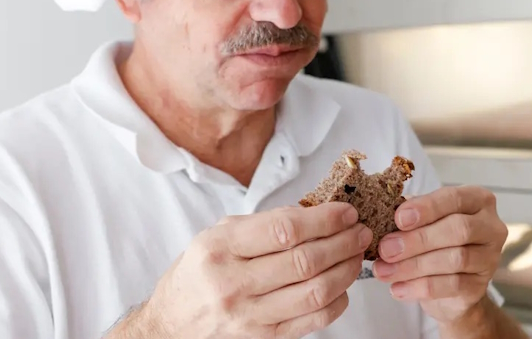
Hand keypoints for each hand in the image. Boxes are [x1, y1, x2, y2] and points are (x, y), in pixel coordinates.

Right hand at [132, 203, 371, 338]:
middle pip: (305, 261)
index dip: (324, 220)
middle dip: (342, 243)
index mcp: (221, 248)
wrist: (172, 321)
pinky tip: (342, 286)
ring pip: (314, 292)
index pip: (285, 230)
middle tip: (360, 231)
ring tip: (355, 254)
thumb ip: (265, 223)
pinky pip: (312, 321)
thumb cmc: (200, 271)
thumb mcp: (219, 234)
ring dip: (345, 270)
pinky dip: (336, 301)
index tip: (346, 212)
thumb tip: (316, 211)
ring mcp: (248, 316)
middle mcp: (232, 283)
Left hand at [371, 186, 507, 323]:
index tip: (399, 218)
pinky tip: (398, 288)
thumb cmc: (435, 241)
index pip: (454, 198)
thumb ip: (410, 215)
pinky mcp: (480, 286)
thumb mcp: (424, 221)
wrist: (449, 287)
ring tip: (384, 271)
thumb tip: (386, 214)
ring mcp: (489, 258)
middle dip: (418, 240)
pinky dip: (420, 287)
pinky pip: (451, 285)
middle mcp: (490, 227)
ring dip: (414, 266)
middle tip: (386, 249)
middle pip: (458, 230)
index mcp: (477, 200)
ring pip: (455, 259)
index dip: (427, 208)